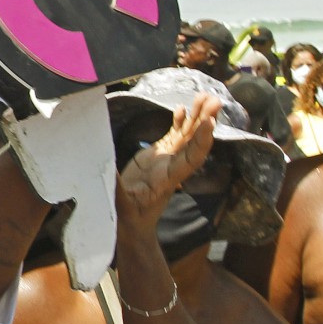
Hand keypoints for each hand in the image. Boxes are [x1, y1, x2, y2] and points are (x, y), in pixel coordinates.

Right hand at [115, 95, 219, 237]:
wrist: (131, 227)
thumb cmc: (127, 220)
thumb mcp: (122, 207)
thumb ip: (117, 188)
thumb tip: (107, 169)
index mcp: (167, 179)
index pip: (190, 158)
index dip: (200, 141)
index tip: (209, 123)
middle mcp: (172, 167)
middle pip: (193, 142)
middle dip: (205, 121)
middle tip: (215, 100)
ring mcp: (166, 160)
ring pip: (186, 136)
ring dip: (197, 116)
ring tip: (206, 96)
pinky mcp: (157, 157)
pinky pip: (173, 136)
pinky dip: (179, 122)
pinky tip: (183, 107)